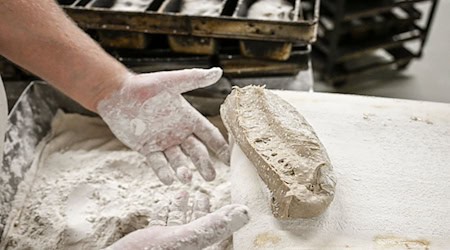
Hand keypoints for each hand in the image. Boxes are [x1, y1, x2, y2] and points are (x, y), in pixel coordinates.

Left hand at [97, 68, 229, 184]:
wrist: (116, 94)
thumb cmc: (145, 85)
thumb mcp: (172, 82)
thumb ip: (195, 79)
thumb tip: (219, 71)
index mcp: (188, 117)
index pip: (209, 134)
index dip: (219, 145)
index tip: (228, 159)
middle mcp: (178, 131)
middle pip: (196, 151)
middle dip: (204, 164)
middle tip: (211, 177)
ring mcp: (163, 141)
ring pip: (178, 160)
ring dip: (183, 170)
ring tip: (186, 178)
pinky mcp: (147, 148)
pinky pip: (158, 163)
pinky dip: (163, 172)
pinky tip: (169, 180)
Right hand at [106, 191, 249, 249]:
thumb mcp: (186, 237)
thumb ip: (213, 225)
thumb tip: (245, 212)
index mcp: (196, 246)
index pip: (213, 229)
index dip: (216, 213)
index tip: (219, 197)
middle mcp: (185, 246)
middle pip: (195, 225)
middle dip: (197, 208)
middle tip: (200, 192)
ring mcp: (167, 245)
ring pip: (177, 224)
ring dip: (180, 207)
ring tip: (184, 192)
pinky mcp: (151, 243)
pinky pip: (160, 226)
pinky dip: (164, 212)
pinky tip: (164, 201)